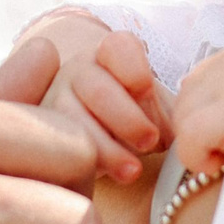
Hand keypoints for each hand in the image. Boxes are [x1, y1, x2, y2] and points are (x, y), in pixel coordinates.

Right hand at [44, 23, 173, 183]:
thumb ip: (170, 113)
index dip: (134, 70)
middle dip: (127, 119)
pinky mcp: (42, 135)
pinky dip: (82, 164)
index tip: (147, 90)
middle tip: (150, 141)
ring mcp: (55, 100)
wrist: (99, 130)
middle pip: (98, 89)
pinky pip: (58, 149)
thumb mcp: (157, 106)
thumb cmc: (138, 114)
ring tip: (132, 171)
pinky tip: (101, 175)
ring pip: (73, 122)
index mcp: (110, 54)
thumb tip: (181, 134)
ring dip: (106, 149)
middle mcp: (78, 71)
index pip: (119, 47)